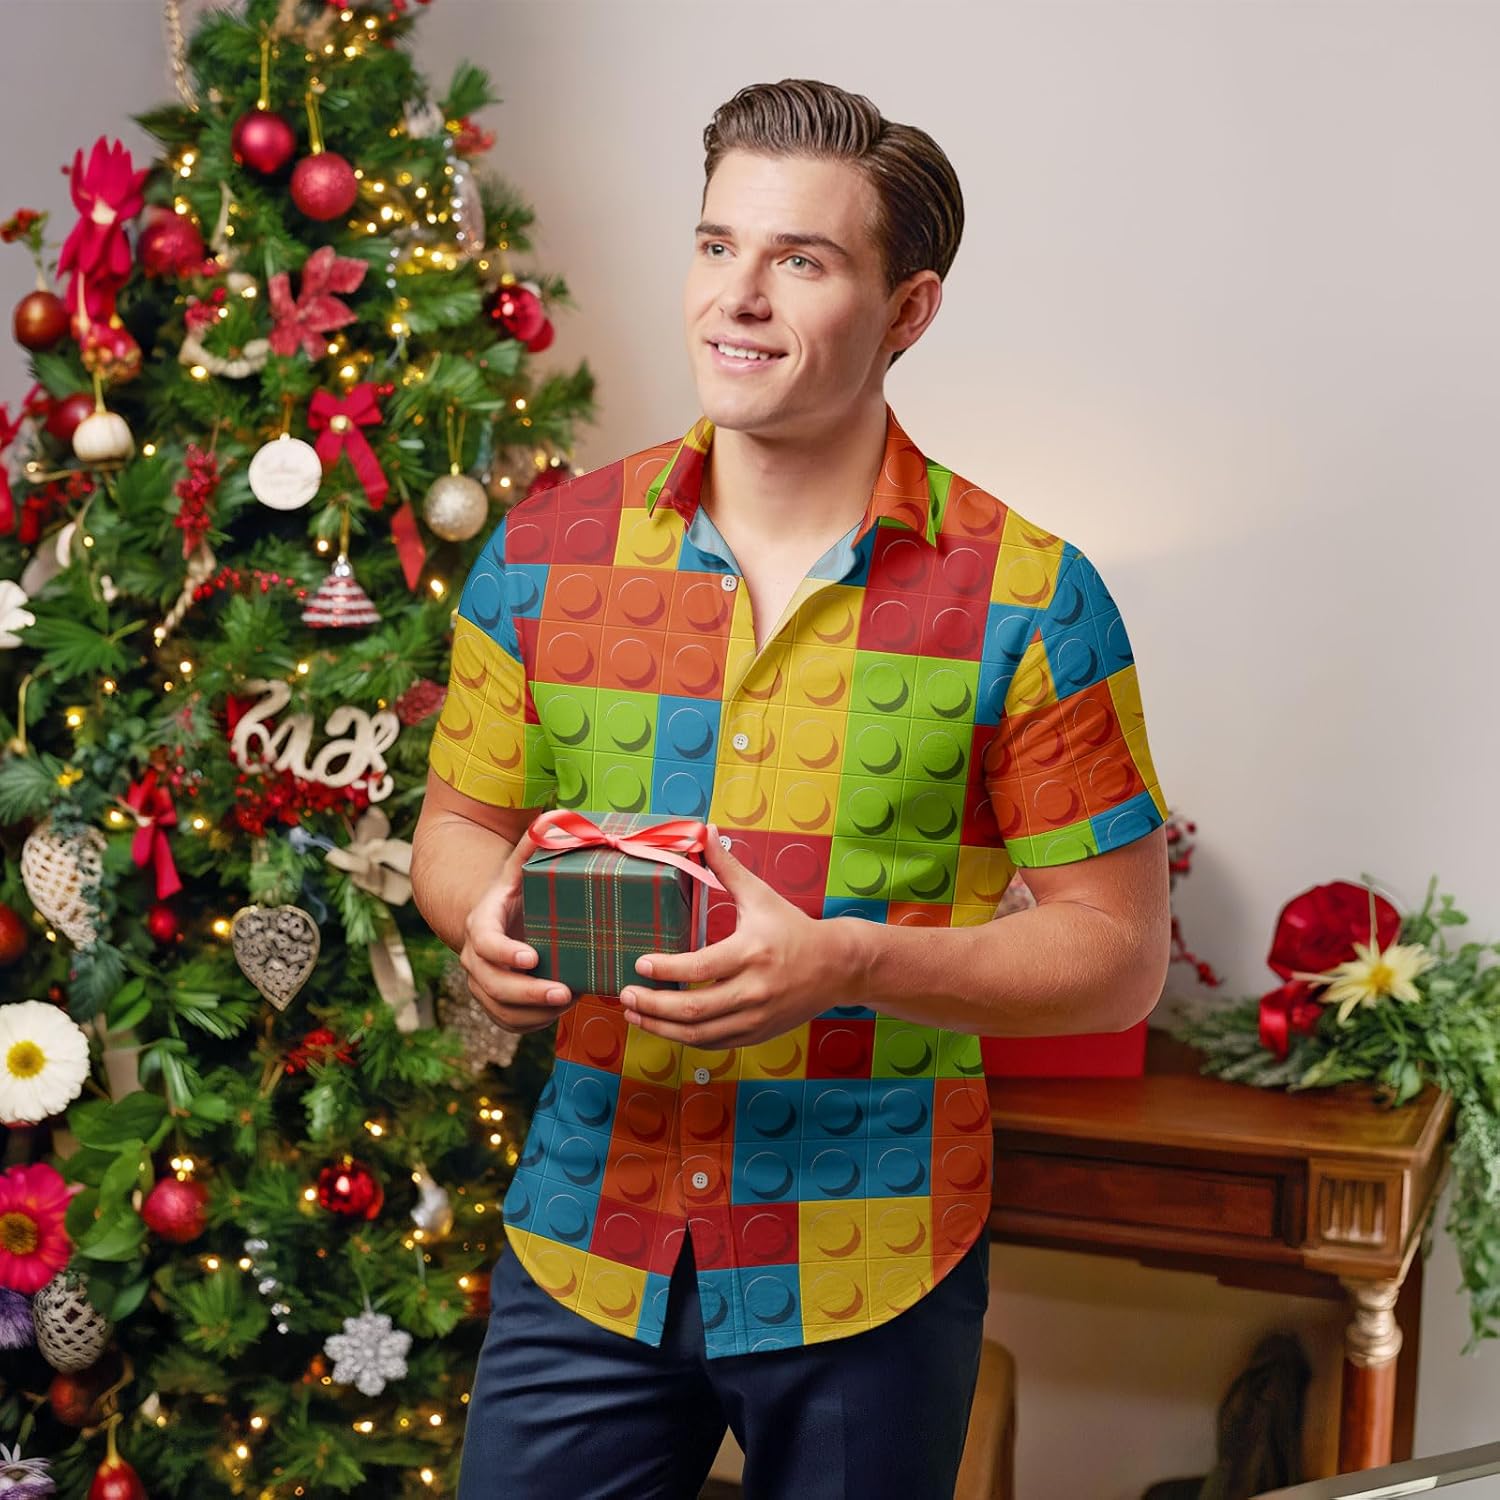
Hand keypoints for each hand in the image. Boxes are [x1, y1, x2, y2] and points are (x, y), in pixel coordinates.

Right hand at [460, 829, 573, 1033]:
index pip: (485, 941)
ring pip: (499, 1008)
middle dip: (527, 991)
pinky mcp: (494, 1003)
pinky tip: (557, 1013)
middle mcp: (475, 956)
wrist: (500, 921)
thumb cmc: (519, 892)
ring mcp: (481, 983)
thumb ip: (536, 846)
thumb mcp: (524, 868)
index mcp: (482, 921)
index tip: (532, 957)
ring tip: (570, 1000)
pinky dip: (532, 1023)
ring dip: (534, 1011)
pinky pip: (507, 1022)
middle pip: (491, 983)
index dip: (504, 952)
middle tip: (565, 991)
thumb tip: (555, 818)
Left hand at [620, 827, 859, 1047]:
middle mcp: (754, 989)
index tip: (639, 963)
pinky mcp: (758, 1033)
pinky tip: (664, 1026)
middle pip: (694, 1009)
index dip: (665, 969)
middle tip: (626, 993)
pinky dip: (686, 1038)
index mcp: (751, 952)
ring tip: (634, 1014)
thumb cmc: (794, 927)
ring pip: (700, 1034)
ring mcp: (756, 1017)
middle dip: (653, 1006)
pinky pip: (714, 1043)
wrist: (837, 966)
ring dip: (661, 1027)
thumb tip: (704, 831)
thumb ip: (727, 867)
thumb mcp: (760, 895)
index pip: (700, 967)